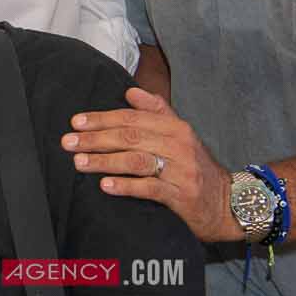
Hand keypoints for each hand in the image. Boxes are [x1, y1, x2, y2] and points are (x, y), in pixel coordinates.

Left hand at [64, 86, 236, 241]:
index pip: (133, 118)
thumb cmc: (195, 167)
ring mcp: (181, 170)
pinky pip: (150, 188)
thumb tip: (130, 92)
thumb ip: (157, 112)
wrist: (227, 203)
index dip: (103, 119)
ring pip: (136, 160)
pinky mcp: (181, 195)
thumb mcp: (181, 135)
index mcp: (176, 127)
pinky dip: (126, 186)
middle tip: (69, 142)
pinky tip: (105, 185)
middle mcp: (179, 145)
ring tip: (79, 163)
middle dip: (96, 139)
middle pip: (131, 137)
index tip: (76, 122)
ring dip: (104, 161)